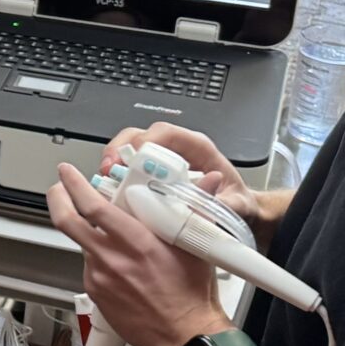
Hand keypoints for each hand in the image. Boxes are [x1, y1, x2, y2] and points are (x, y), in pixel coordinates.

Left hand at [46, 163, 232, 345]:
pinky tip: (118, 263)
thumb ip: (195, 208)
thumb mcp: (195, 245)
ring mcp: (99, 278)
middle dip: (57, 199)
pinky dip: (99, 258)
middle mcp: (111, 259)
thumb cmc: (192, 295)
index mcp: (135, 242)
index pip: (92, 206)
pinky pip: (90, 268)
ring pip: (82, 245)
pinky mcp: (96, 295)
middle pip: (67, 222)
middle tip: (59, 188)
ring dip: (88, 233)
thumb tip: (209, 180)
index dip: (74, 185)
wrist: (185, 336)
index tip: (68, 172)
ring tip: (107, 233)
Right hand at [99, 121, 275, 245]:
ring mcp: (161, 159)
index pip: (168, 133)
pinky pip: (128, 165)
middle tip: (110, 168)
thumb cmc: (236, 203)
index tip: (134, 158)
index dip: (147, 141)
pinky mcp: (151, 172)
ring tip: (105, 177)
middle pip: (141, 135)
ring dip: (113, 159)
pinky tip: (109, 187)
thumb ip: (225, 200)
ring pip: (129, 146)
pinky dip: (115, 174)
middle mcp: (176, 150)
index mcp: (198, 149)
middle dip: (121, 149)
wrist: (239, 211)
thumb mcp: (236, 204)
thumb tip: (211, 191)